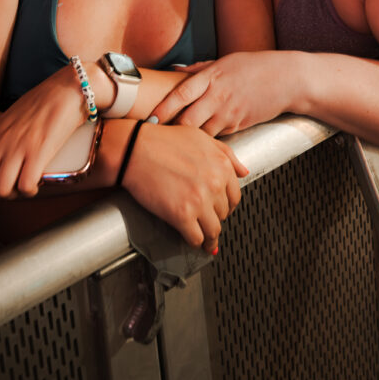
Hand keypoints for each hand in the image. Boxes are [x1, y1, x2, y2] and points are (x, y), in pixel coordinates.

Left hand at [0, 67, 83, 200]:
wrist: (65, 88)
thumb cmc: (41, 102)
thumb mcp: (9, 119)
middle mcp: (0, 142)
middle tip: (4, 191)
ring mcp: (18, 147)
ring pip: (0, 190)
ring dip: (13, 194)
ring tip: (23, 185)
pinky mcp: (38, 151)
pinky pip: (25, 185)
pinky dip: (30, 190)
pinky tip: (36, 181)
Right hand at [121, 122, 247, 252]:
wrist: (135, 149)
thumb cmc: (163, 140)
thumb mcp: (201, 138)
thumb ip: (226, 154)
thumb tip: (243, 171)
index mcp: (221, 165)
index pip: (235, 196)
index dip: (226, 205)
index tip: (220, 209)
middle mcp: (215, 184)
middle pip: (223, 214)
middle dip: (215, 217)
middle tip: (206, 219)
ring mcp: (199, 201)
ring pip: (213, 230)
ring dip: (208, 236)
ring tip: (204, 239)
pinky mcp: (182, 215)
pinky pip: (195, 238)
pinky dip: (194, 241)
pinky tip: (191, 239)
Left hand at [152, 52, 284, 136]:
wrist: (288, 79)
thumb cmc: (254, 67)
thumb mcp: (225, 61)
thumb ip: (199, 69)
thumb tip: (174, 71)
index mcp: (212, 77)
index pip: (180, 95)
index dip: (162, 109)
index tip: (148, 119)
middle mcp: (218, 96)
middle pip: (187, 121)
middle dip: (171, 131)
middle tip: (157, 137)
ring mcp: (230, 113)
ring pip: (201, 133)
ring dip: (189, 139)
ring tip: (174, 144)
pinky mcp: (239, 125)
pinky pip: (218, 136)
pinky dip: (208, 139)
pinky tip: (200, 143)